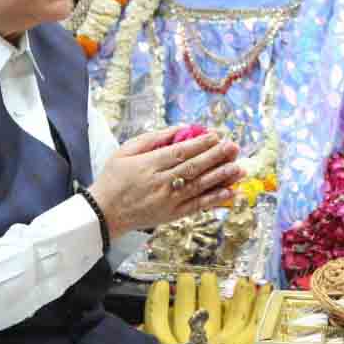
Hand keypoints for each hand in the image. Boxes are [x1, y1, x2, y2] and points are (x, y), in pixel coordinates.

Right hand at [88, 126, 242, 236]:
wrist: (104, 213)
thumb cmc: (114, 178)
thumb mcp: (126, 151)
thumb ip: (153, 138)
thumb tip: (180, 128)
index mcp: (148, 165)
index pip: (180, 153)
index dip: (200, 144)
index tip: (216, 135)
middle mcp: (161, 184)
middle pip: (193, 168)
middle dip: (216, 156)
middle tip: (234, 147)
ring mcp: (168, 201)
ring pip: (199, 187)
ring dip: (221, 177)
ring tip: (239, 168)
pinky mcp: (173, 215)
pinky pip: (198, 206)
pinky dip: (215, 200)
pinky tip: (230, 192)